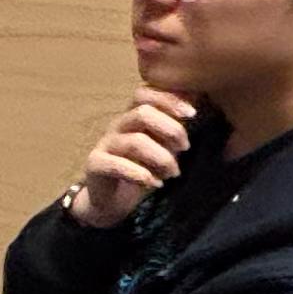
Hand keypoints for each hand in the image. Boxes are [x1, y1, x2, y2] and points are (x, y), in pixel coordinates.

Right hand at [68, 84, 194, 228]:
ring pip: (134, 141)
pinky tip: (155, 183)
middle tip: (185, 148)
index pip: (145, 93)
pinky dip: (139, 174)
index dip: (169, 99)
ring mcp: (105, 144)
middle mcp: (118, 125)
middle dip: (169, 129)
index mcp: (133, 115)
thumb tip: (198, 109)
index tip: (192, 114)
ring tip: (174, 173)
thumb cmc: (141, 169)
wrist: (110, 200)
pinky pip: (116, 164)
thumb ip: (175, 130)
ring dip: (160, 157)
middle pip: (141, 113)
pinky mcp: (95, 164)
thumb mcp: (163, 147)